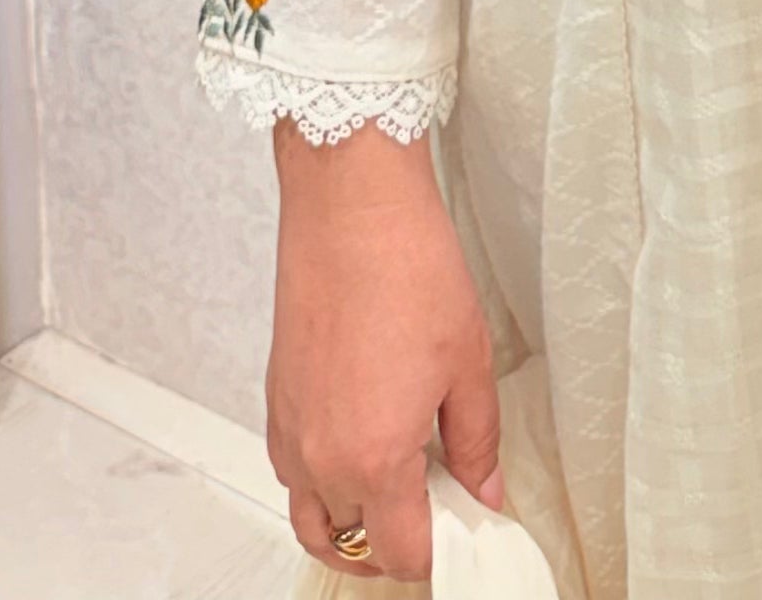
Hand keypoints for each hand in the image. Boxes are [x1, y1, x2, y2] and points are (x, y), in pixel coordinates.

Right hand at [267, 120, 503, 583]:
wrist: (352, 206)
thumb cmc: (407, 266)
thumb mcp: (467, 361)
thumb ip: (477, 442)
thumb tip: (486, 490)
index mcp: (374, 458)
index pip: (401, 554)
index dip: (438, 553)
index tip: (463, 529)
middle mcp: (321, 457)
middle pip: (353, 543)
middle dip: (396, 541)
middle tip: (436, 511)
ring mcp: (291, 432)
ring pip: (312, 517)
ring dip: (351, 521)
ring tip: (396, 492)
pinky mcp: (275, 402)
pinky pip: (292, 474)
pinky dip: (321, 483)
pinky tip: (360, 445)